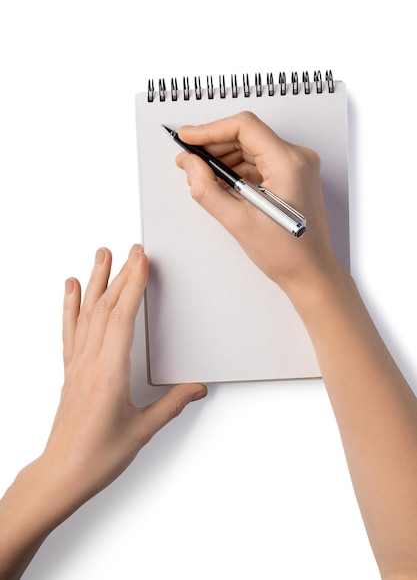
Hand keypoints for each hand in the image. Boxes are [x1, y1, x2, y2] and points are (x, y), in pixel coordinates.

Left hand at [43, 244, 206, 511]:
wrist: (62, 473)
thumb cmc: (96, 456)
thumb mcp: (143, 430)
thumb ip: (172, 404)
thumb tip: (196, 387)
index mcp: (109, 372)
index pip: (122, 317)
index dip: (132, 285)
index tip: (140, 260)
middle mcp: (90, 362)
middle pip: (106, 308)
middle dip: (121, 274)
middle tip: (131, 249)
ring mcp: (77, 364)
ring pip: (87, 313)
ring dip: (96, 281)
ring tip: (101, 255)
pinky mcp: (71, 370)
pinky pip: (70, 329)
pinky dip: (70, 305)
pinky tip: (72, 288)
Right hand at [176, 111, 338, 296]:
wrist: (311, 273)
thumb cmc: (287, 253)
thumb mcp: (238, 221)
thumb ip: (208, 189)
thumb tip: (190, 164)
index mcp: (289, 163)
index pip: (244, 127)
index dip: (210, 130)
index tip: (188, 138)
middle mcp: (297, 158)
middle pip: (247, 135)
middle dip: (214, 146)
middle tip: (188, 160)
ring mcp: (297, 167)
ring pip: (251, 148)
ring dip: (224, 159)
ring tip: (201, 176)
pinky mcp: (292, 177)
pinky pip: (259, 162)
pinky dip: (237, 169)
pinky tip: (220, 183)